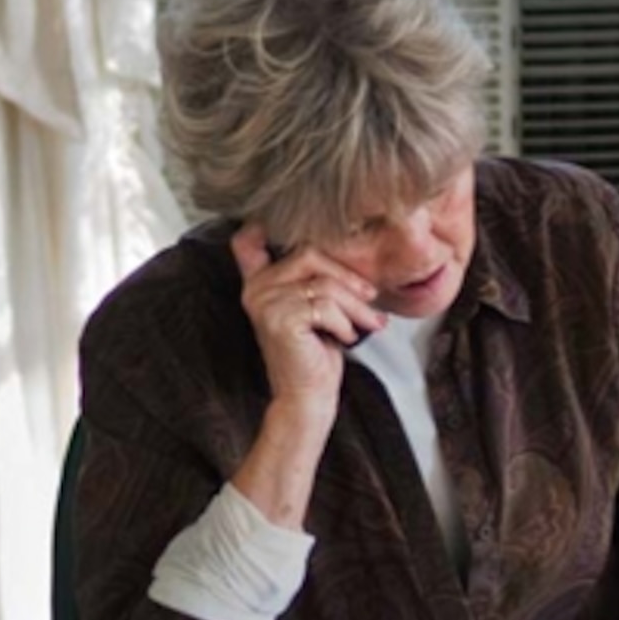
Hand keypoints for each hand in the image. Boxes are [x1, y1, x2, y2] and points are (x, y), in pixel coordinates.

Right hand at [230, 222, 383, 418]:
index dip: (259, 226)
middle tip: (371, 297)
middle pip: (309, 255)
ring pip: (324, 284)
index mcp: (259, 283)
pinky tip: (346, 338)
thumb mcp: (316, 307)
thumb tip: (348, 242)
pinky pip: (326, 306)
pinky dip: (346, 322)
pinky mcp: (279, 319)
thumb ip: (313, 278)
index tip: (278, 222)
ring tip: (367, 324)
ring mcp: (264, 303)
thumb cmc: (317, 352)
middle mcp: (255, 289)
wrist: (307, 397)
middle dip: (348, 276)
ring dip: (355, 306)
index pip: (247, 242)